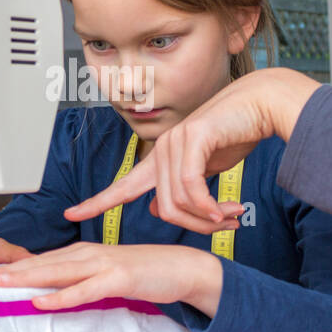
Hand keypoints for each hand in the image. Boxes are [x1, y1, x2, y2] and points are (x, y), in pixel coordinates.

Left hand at [0, 242, 222, 313]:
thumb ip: (80, 282)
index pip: (40, 262)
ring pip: (56, 273)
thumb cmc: (144, 273)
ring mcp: (102, 265)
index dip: (12, 268)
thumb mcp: (104, 276)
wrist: (181, 267)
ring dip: (25, 279)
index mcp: (82, 254)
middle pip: (40, 264)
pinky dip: (62, 296)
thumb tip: (52, 294)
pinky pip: (85, 290)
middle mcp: (87, 255)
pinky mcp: (118, 278)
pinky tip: (42, 301)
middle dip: (9, 272)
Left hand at [63, 68, 319, 234]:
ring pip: (179, 201)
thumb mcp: (206, 170)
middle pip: (165, 208)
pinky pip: (191, 186)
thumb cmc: (237, 134)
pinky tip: (224, 210)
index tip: (71, 214)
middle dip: (195, 225)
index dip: (97, 201)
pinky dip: (209, 205)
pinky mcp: (192, 137)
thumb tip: (160, 209)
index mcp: (160, 158)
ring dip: (208, 217)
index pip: (122, 186)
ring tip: (231, 215)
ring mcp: (174, 141)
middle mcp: (162, 149)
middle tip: (223, 227)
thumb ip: (183, 188)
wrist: (260, 104)